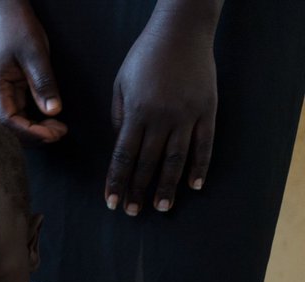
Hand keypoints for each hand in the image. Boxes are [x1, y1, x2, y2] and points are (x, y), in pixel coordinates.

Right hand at [0, 0, 65, 145]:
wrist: (9, 19)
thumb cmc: (19, 32)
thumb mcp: (36, 54)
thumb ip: (43, 83)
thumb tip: (53, 111)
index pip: (7, 122)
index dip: (29, 132)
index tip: (53, 134)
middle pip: (7, 131)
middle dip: (34, 136)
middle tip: (60, 131)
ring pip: (12, 128)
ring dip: (34, 132)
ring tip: (58, 128)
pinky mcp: (5, 98)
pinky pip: (16, 119)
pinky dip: (33, 124)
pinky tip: (49, 121)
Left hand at [105, 17, 216, 215]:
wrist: (182, 31)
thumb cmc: (144, 57)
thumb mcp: (120, 85)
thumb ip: (119, 117)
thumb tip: (120, 148)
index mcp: (136, 112)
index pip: (123, 156)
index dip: (117, 181)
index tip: (112, 202)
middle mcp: (162, 117)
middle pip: (148, 163)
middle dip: (139, 190)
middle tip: (133, 212)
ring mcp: (187, 115)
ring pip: (176, 159)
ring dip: (167, 186)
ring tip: (162, 207)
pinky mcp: (208, 110)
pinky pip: (205, 144)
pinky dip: (200, 166)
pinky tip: (195, 185)